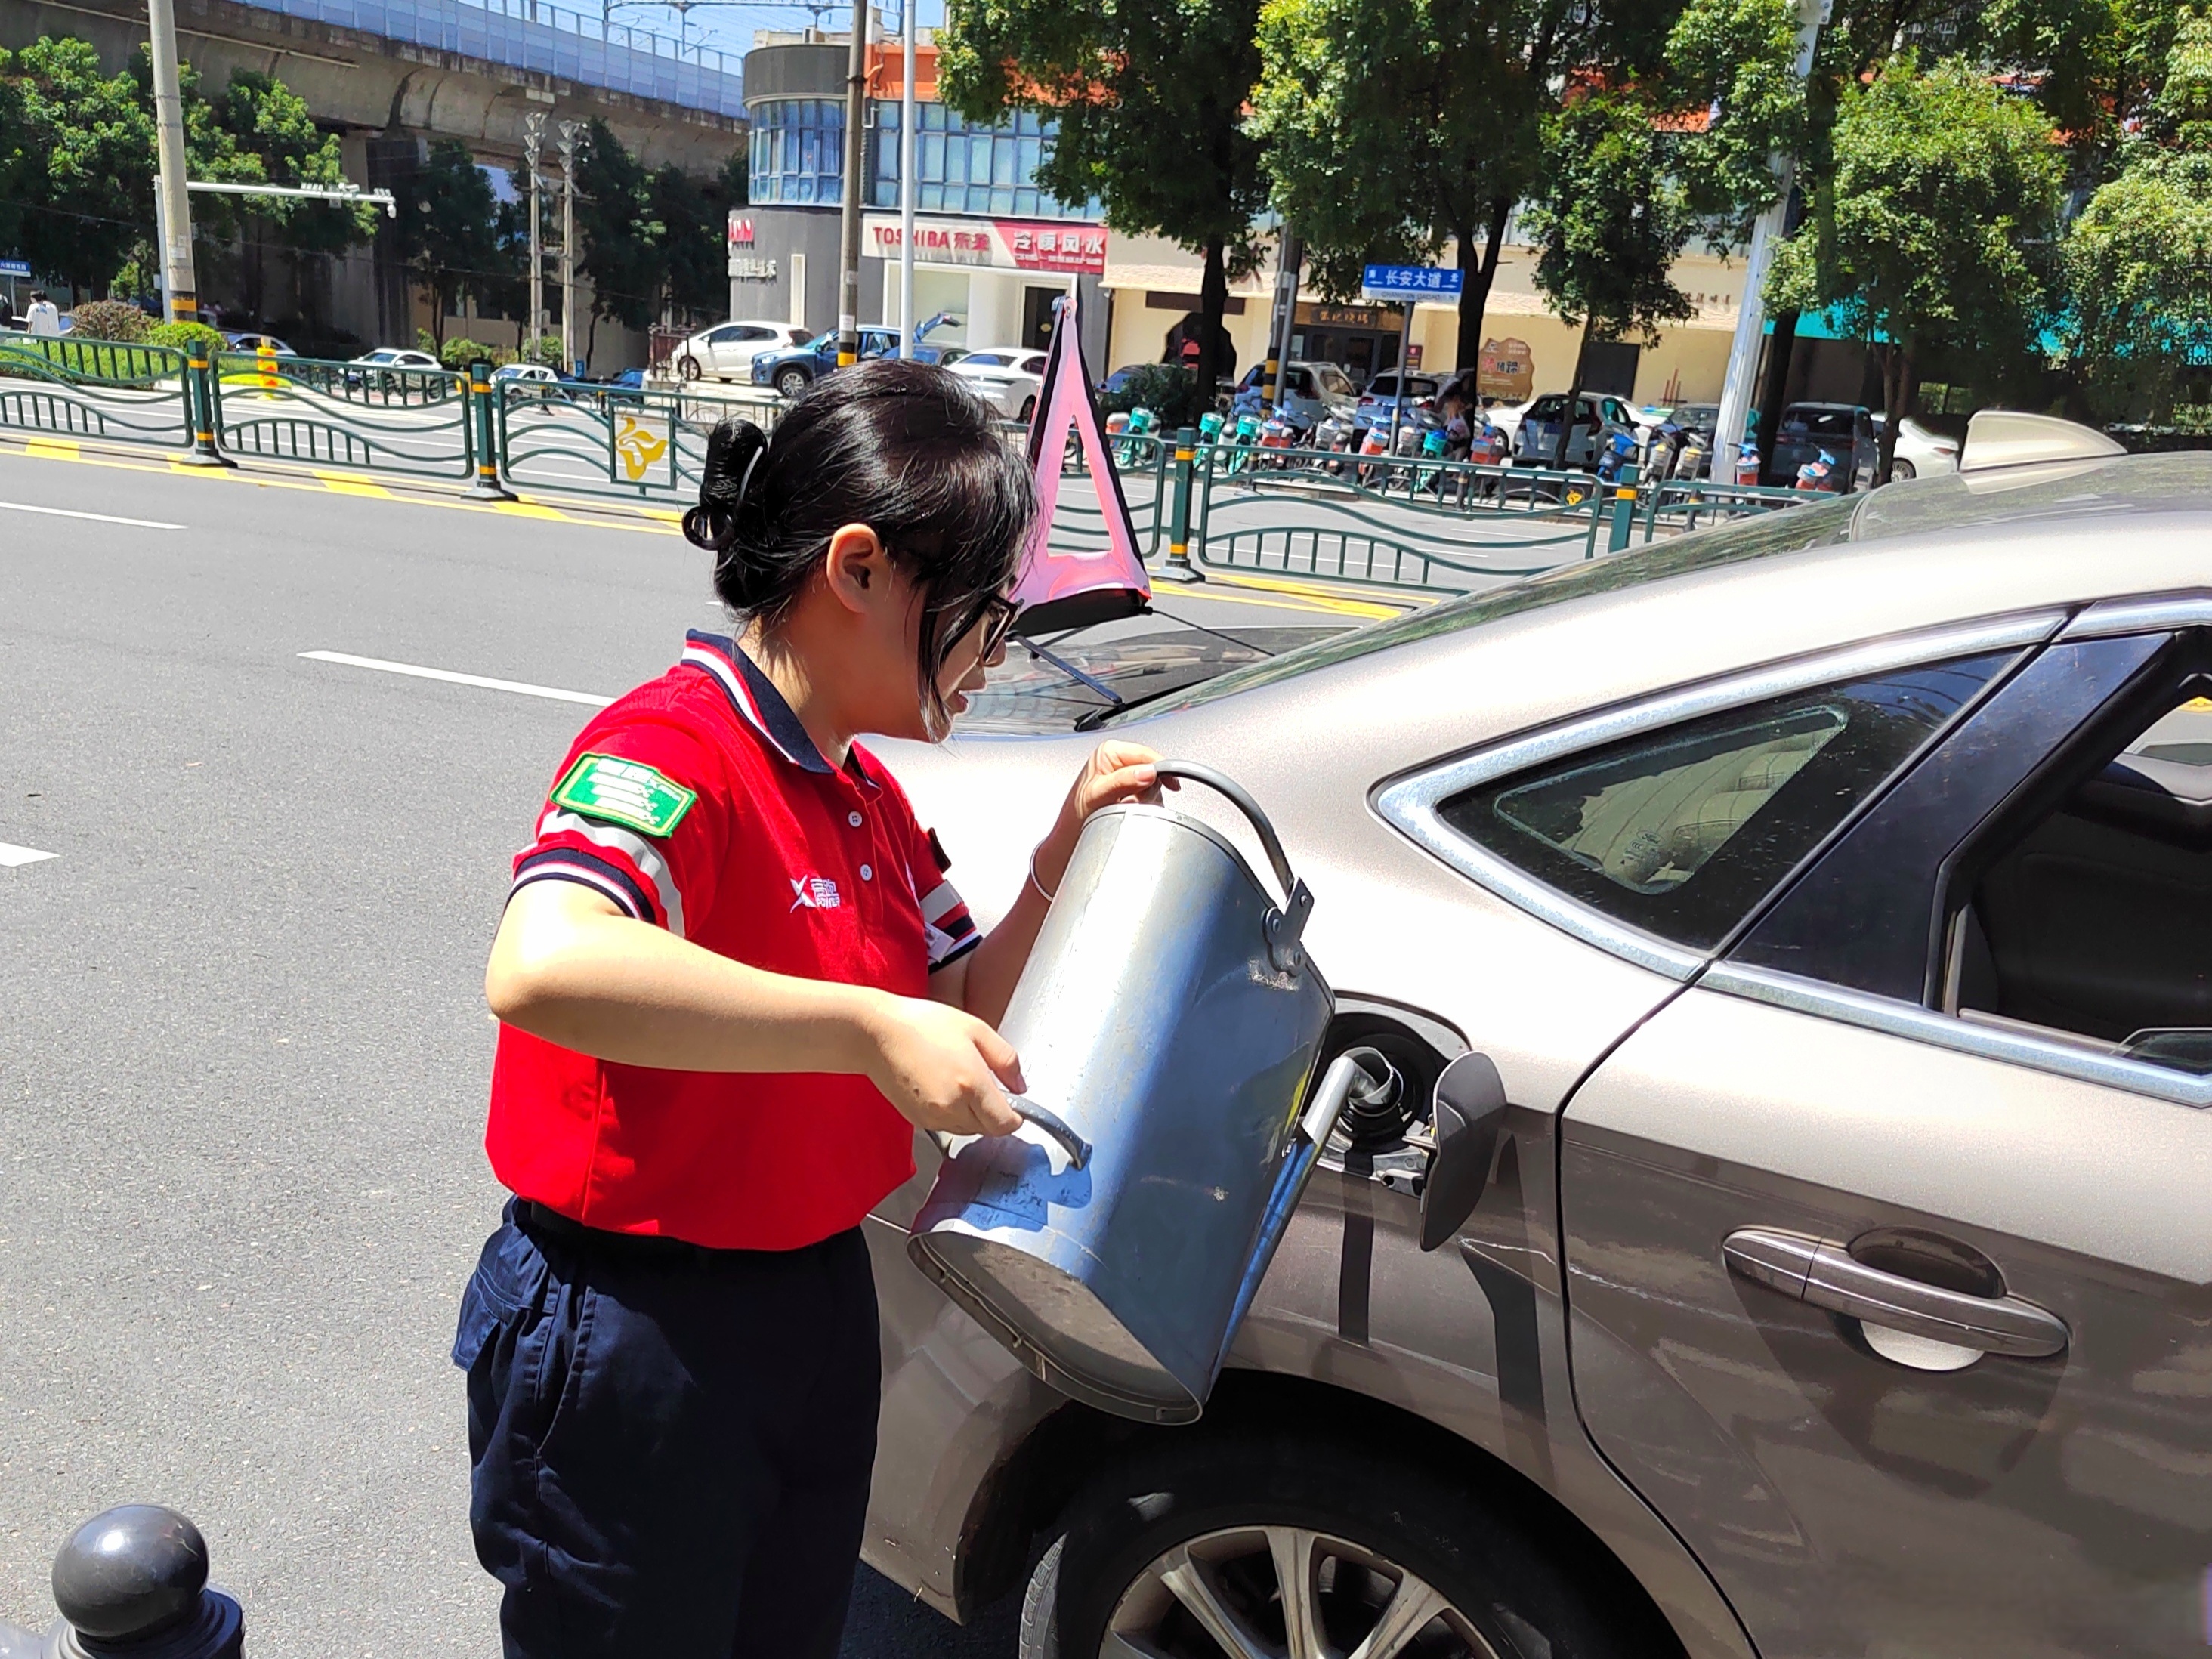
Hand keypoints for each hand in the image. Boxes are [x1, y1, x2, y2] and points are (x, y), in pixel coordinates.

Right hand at [860, 993, 1025, 1137]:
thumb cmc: (921, 1024)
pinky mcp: (917, 1120)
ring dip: (973, 1115)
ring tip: (960, 1081)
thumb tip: (1020, 1085)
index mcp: (970, 1084)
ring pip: (967, 1130)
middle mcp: (951, 1107)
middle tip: (985, 1084)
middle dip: (993, 1113)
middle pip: (988, 1130)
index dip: (1015, 1116)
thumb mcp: (976, 1029)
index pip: (1005, 1124)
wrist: (877, 1033)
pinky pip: (946, 1126)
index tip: (1015, 1105)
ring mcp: (932, 1117)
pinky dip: (952, 1114)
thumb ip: (1006, 1060)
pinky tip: (943, 1087)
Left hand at [1035, 742, 1169, 892]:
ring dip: (1148, 798)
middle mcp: (1116, 760)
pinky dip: (1146, 804)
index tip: (1170, 784)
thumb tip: (1147, 772)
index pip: (1146, 754)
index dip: (1161, 769)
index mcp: (1109, 752)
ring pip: (1152, 783)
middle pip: (1152, 768)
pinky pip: (1148, 794)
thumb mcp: (1098, 794)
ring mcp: (1123, 774)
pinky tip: (1131, 810)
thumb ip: (1123, 781)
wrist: (1071, 834)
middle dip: (1151, 788)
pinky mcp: (1128, 788)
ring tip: (1129, 807)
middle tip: (1138, 802)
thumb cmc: (1077, 813)